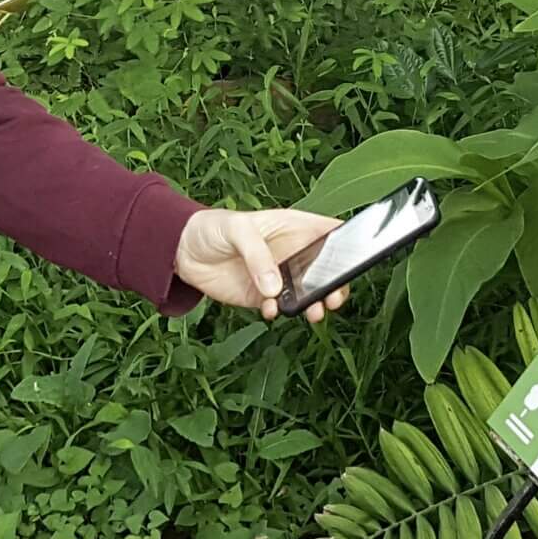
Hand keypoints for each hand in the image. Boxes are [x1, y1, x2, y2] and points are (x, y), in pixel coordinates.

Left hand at [175, 208, 349, 322]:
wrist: (181, 252)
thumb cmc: (212, 227)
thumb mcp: (237, 230)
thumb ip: (257, 255)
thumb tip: (275, 287)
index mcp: (293, 227)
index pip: (328, 232)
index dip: (347, 242)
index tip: (356, 257)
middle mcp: (291, 253)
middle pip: (325, 268)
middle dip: (335, 283)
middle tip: (335, 296)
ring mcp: (278, 276)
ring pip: (307, 293)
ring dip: (313, 303)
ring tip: (313, 312)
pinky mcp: (261, 297)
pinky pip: (279, 307)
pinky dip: (278, 311)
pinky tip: (268, 309)